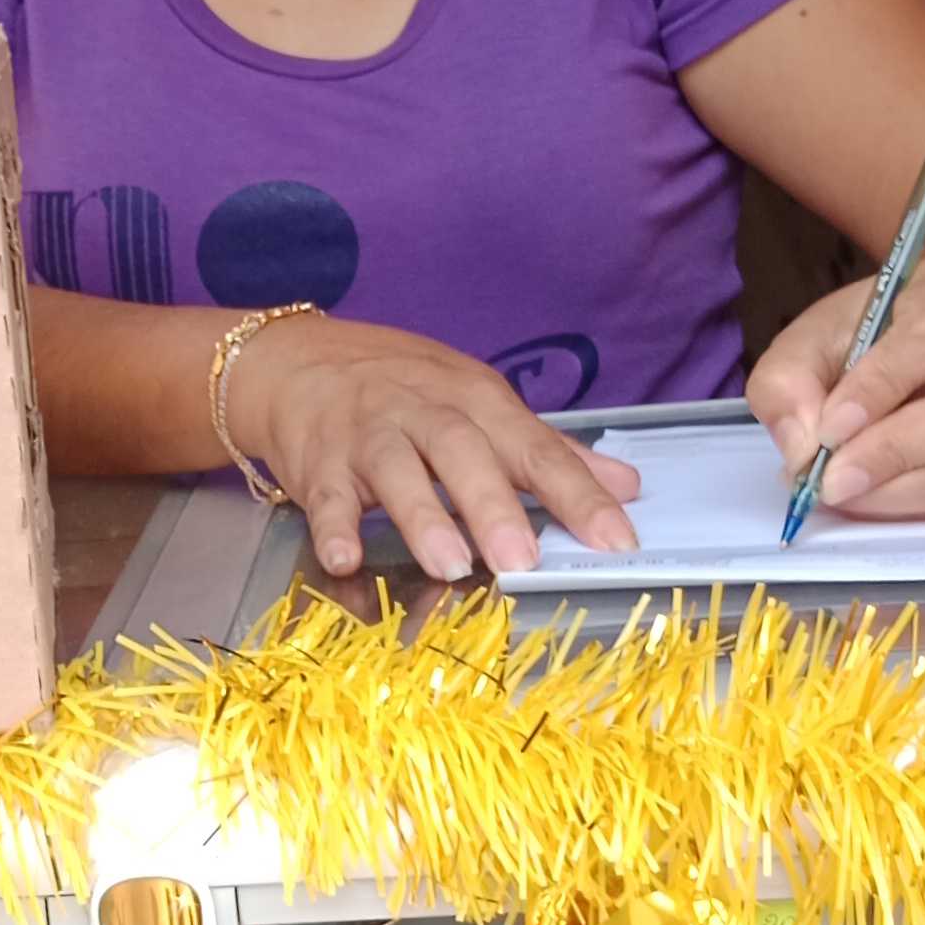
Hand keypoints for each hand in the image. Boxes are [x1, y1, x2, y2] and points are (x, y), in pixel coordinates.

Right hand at [221, 313, 638, 579]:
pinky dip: (333, 526)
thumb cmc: (403, 389)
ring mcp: (369, 436)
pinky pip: (326, 496)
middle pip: (464, 453)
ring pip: (396, 470)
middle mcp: (425, 412)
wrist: (298, 361)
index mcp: (477, 402)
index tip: (615, 540)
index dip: (579, 495)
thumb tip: (626, 485)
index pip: (536, 450)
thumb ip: (549, 452)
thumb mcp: (481, 404)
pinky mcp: (320, 462)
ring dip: (422, 516)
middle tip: (522, 559)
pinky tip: (344, 559)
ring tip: (450, 563)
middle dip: (494, 506)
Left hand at [747, 254, 924, 519]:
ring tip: (837, 489)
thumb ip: (790, 381)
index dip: (883, 387)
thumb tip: (803, 447)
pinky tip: (868, 496)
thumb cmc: (866, 337)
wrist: (917, 351)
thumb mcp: (810, 337)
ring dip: (894, 490)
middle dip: (894, 453)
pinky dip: (909, 506)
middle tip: (830, 479)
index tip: (830, 428)